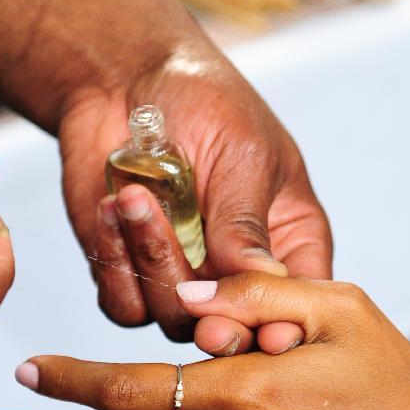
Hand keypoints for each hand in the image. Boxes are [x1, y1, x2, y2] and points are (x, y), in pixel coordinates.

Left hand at [58, 44, 331, 351]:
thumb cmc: (205, 100)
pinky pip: (124, 305)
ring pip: (175, 321)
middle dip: (211, 316)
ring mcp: (184, 278)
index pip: (299, 304)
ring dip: (152, 263)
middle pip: (236, 329)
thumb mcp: (244, 154)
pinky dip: (114, 265)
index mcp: (288, 242)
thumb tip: (263, 284)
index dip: (283, 321)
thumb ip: (246, 223)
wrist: (125, 80)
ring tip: (134, 197)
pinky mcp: (130, 276)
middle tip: (190, 289)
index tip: (267, 325)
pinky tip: (110, 209)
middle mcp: (237, 271)